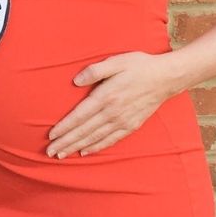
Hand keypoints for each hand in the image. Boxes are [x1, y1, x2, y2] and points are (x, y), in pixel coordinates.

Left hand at [46, 51, 177, 157]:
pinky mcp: (131, 125)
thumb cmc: (138, 65)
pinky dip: (96, 147)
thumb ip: (94, 71)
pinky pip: (110, 140)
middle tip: (50, 151)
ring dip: (77, 147)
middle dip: (66, 142)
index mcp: (106, 96)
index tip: (51, 135)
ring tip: (62, 154)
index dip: (65, 126)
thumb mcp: (116, 61)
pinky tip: (85, 152)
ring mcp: (123, 121)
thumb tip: (75, 81)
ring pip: (95, 138)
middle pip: (84, 130)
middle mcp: (113, 112)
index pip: (80, 115)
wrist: (165, 78)